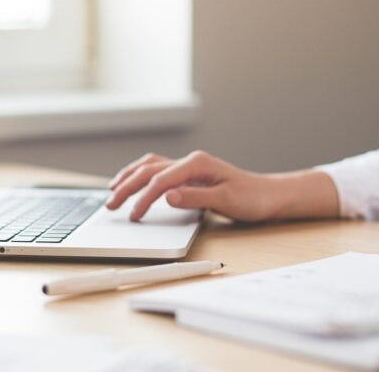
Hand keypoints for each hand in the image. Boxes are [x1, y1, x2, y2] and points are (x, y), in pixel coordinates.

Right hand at [105, 150, 272, 221]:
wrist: (268, 195)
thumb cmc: (251, 198)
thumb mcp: (225, 201)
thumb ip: (195, 198)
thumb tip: (167, 196)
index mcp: (197, 164)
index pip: (161, 180)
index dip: (143, 198)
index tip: (133, 216)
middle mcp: (190, 161)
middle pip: (149, 170)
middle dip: (126, 186)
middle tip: (110, 204)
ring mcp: (189, 166)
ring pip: (150, 166)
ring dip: (129, 177)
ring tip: (112, 190)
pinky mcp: (189, 174)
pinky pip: (158, 170)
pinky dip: (141, 175)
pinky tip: (133, 182)